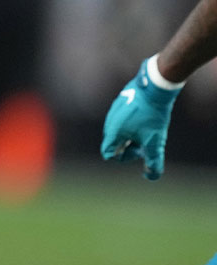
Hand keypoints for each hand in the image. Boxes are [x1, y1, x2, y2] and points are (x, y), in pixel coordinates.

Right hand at [100, 58, 181, 179]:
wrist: (153, 88)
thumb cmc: (153, 116)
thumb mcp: (155, 141)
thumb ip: (153, 161)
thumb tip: (151, 175)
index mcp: (113, 133)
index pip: (108, 154)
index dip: (124, 157)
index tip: (138, 150)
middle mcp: (109, 122)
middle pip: (113, 143)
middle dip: (128, 147)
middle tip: (144, 141)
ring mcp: (113, 111)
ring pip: (118, 130)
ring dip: (130, 135)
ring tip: (146, 129)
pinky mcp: (119, 103)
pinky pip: (121, 119)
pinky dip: (131, 123)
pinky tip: (144, 118)